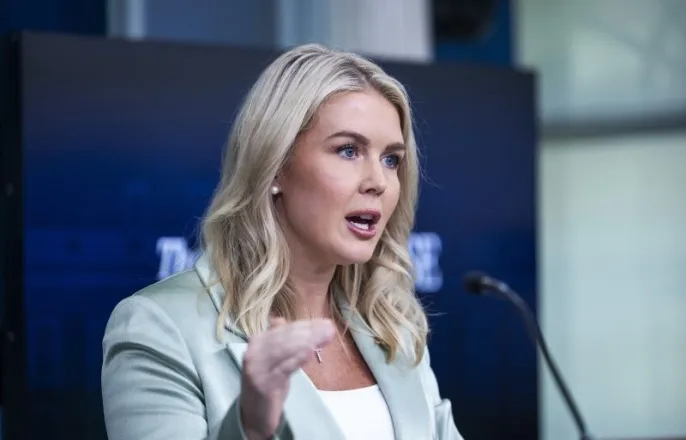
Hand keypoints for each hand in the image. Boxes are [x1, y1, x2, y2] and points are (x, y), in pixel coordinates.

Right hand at [239, 317, 334, 438]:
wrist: (253, 415)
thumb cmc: (268, 384)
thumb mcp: (274, 360)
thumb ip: (279, 341)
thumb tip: (282, 320)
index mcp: (257, 342)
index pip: (284, 329)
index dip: (305, 324)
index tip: (325, 322)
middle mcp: (254, 352)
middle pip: (284, 337)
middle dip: (309, 331)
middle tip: (329, 328)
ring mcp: (256, 368)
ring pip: (283, 350)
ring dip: (306, 341)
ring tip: (324, 337)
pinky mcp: (262, 384)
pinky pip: (282, 368)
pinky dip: (297, 358)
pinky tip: (311, 353)